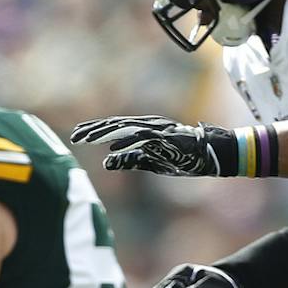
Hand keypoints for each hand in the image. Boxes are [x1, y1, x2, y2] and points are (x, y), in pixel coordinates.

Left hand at [70, 115, 243, 176]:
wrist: (212, 154)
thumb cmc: (184, 157)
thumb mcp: (152, 162)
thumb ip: (130, 160)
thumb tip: (106, 162)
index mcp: (145, 129)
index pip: (115, 126)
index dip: (95, 130)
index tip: (78, 135)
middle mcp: (149, 125)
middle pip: (116, 124)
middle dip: (94, 130)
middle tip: (75, 136)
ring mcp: (158, 130)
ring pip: (126, 128)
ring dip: (106, 133)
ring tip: (87, 139)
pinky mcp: (167, 138)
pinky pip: (144, 139)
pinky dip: (127, 143)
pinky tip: (113, 149)